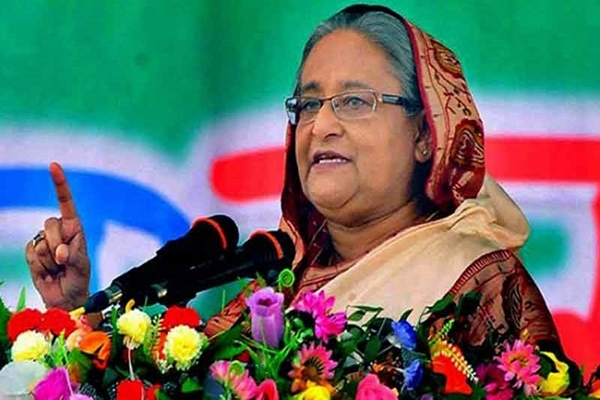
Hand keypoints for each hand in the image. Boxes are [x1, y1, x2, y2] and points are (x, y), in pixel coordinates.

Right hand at [25, 162, 90, 309]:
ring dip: (50, 260)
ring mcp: (43, 241)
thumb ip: (72, 257)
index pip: (65, 202)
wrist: (65, 297)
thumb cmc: (79, 279)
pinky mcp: (31, 252)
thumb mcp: (82, 266)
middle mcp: (58, 231)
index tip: (53, 166)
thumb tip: (60, 252)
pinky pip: (30, 254)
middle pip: (50, 225)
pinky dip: (39, 266)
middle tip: (66, 262)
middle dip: (58, 245)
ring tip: (58, 268)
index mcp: (75, 228)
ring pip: (40, 243)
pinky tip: (48, 272)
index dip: (59, 184)